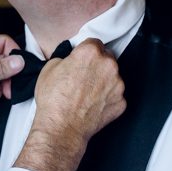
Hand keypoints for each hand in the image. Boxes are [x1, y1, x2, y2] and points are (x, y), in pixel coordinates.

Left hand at [0, 34, 24, 131]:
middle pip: (4, 57)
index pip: (3, 41)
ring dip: (4, 82)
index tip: (20, 66)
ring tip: (3, 92)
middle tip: (11, 84)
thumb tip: (19, 61)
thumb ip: (1, 68)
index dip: (14, 53)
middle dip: (9, 72)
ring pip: (2, 70)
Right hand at [14, 38, 125, 170]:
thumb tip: (71, 59)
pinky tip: (92, 104)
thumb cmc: (54, 100)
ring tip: (86, 93)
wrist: (61, 128)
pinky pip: (115, 95)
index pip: (94, 42)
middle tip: (83, 77)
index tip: (82, 58)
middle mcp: (108, 65)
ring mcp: (117, 84)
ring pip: (113, 76)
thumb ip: (66, 58)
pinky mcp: (121, 102)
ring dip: (103, 81)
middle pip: (106, 57)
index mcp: (90, 53)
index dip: (85, 50)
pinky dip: (107, 98)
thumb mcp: (49, 68)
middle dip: (97, 64)